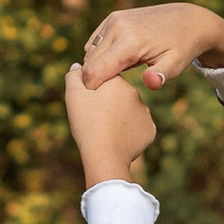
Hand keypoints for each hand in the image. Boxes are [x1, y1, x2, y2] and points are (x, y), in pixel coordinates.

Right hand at [65, 58, 155, 188]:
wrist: (105, 156)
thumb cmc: (87, 124)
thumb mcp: (73, 97)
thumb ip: (73, 78)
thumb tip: (77, 67)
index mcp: (117, 81)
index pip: (105, 78)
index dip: (95, 90)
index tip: (88, 102)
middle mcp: (135, 93)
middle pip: (118, 95)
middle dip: (108, 103)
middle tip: (95, 119)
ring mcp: (145, 113)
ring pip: (129, 111)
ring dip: (119, 117)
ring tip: (106, 130)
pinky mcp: (150, 130)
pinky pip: (138, 128)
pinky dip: (129, 132)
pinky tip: (118, 139)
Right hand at [80, 0, 223, 91]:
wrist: (188, 20)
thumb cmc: (181, 48)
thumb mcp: (175, 65)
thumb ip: (161, 75)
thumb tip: (151, 82)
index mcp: (130, 41)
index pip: (95, 71)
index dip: (93, 89)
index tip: (102, 102)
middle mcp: (117, 27)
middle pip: (90, 63)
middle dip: (95, 80)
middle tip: (110, 94)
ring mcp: (114, 20)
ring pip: (90, 52)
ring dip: (97, 67)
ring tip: (116, 78)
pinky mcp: (113, 18)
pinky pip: (95, 43)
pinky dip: (100, 56)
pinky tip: (116, 64)